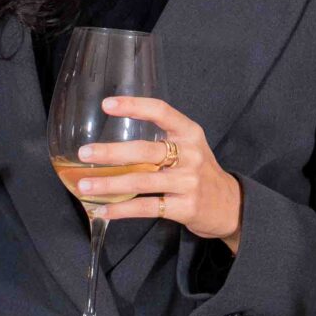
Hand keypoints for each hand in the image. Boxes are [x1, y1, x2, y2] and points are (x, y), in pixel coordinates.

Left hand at [70, 96, 243, 249]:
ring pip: (142, 181)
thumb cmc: (200, 172)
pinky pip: (147, 207)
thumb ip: (161, 140)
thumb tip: (112, 141)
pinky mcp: (185, 207)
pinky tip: (103, 210)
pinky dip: (122, 210)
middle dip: (111, 152)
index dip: (134, 106)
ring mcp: (188, 182)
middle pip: (145, 150)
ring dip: (109, 184)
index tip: (107, 105)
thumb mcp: (190, 147)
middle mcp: (190, 155)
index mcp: (190, 133)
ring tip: (84, 186)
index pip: (161, 111)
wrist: (231, 206)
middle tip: (84, 154)